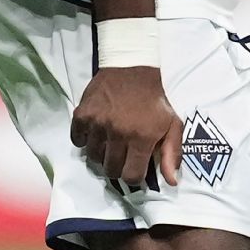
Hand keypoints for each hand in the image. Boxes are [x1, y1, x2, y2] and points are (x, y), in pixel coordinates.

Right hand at [70, 67, 184, 186]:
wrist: (133, 67)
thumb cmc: (153, 99)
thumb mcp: (171, 123)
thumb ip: (172, 153)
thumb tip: (172, 182)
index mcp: (142, 137)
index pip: (131, 176)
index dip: (134, 175)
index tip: (135, 165)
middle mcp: (119, 132)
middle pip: (110, 170)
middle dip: (117, 165)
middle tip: (122, 152)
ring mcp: (98, 123)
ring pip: (93, 157)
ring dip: (101, 153)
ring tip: (110, 140)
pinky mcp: (82, 114)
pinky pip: (77, 141)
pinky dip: (84, 140)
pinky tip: (96, 131)